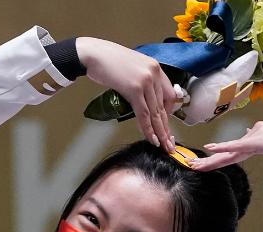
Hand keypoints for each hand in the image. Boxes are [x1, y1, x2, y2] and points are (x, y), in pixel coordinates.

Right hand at [76, 36, 176, 151]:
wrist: (93, 54)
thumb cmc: (108, 62)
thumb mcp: (132, 69)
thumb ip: (142, 81)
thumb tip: (144, 100)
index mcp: (155, 67)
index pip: (169, 95)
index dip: (168, 113)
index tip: (165, 126)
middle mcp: (154, 73)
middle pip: (164, 106)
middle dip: (166, 127)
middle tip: (169, 143)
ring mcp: (145, 81)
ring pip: (155, 112)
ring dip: (159, 132)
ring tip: (162, 145)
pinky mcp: (134, 89)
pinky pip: (144, 114)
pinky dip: (147, 128)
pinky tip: (151, 138)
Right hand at [189, 121, 262, 170]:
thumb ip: (256, 133)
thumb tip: (247, 131)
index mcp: (251, 145)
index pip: (230, 152)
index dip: (217, 156)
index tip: (203, 161)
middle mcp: (249, 147)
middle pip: (226, 156)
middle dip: (209, 162)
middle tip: (193, 166)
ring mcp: (252, 146)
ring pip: (228, 154)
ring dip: (212, 159)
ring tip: (197, 164)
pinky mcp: (255, 143)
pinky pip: (236, 145)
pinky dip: (223, 147)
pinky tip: (211, 149)